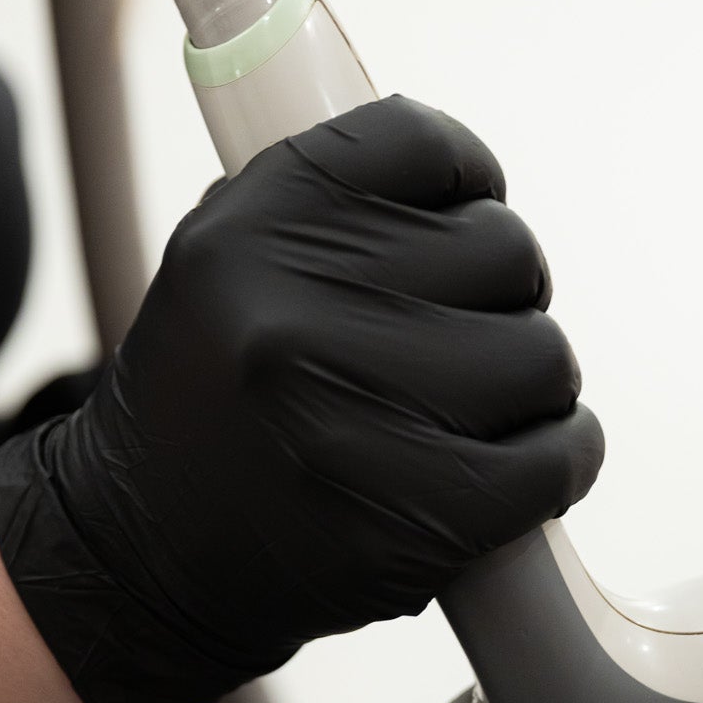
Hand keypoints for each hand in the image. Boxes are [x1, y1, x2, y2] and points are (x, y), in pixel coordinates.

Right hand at [0, 96, 603, 702]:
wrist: (141, 559)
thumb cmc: (212, 407)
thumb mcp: (224, 270)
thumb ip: (332, 213)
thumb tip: (469, 185)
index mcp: (248, 232)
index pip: (419, 143)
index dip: (465, 182)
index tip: (460, 222)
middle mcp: (293, 315)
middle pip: (505, 249)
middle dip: (498, 298)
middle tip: (452, 346)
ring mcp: (353, 422)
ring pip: (543, 354)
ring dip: (529, 386)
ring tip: (468, 414)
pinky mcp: (415, 519)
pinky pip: (559, 454)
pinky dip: (561, 459)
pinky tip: (513, 468)